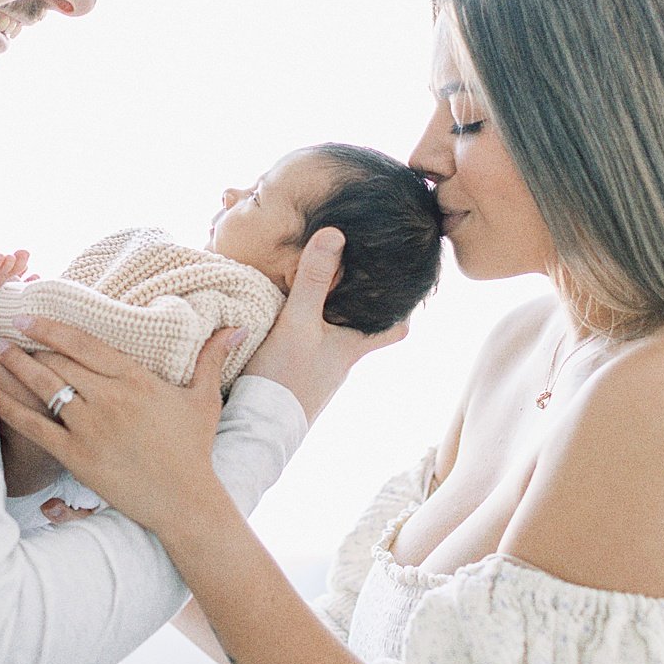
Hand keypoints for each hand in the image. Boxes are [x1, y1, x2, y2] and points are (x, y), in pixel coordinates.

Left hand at [0, 317, 243, 536]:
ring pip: (46, 388)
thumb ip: (212, 358)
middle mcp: (110, 398)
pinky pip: (37, 427)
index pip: (86, 344)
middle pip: (59, 362)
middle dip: (28, 343)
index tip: (30, 315)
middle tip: (4, 327)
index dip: (54, 327)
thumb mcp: (205, 400)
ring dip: (16, 366)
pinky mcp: (76, 456)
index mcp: (136, 380)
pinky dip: (13, 409)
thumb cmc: (194, 450)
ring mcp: (91, 427)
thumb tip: (235, 326)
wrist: (185, 501)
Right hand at [243, 228, 409, 421]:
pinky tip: (285, 330)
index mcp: (353, 347)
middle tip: (351, 282)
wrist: (257, 430)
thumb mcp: (298, 321)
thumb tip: (335, 233)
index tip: (405, 293)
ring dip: (327, 324)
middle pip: (360, 333)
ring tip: (314, 297)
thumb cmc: (285, 377)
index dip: (402, 313)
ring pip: (333, 343)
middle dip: (356, 311)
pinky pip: (309, 354)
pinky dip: (305, 338)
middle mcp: (341, 363)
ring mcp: (319, 376)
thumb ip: (313, 279)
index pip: (394, 331)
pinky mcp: (296, 383)